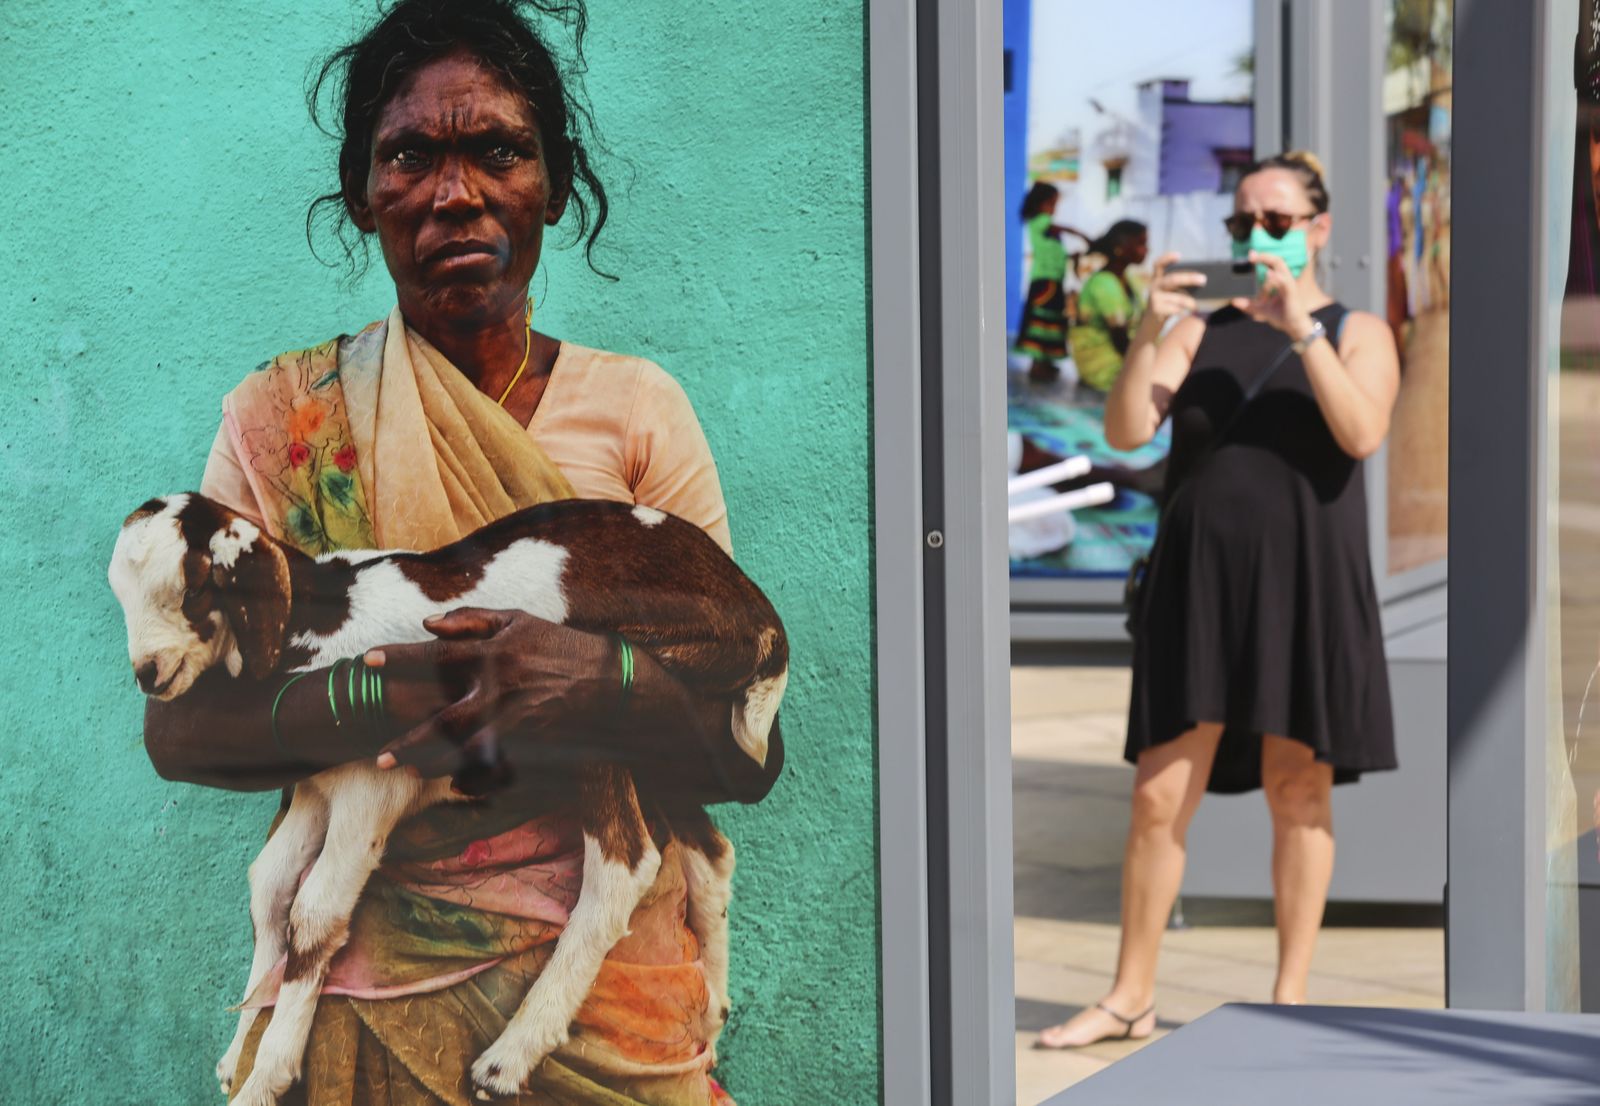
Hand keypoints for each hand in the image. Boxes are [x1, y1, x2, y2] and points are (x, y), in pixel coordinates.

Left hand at [363, 608, 612, 792]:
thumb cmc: (561, 644)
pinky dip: (476, 778)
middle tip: (380, 756)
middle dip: (410, 739)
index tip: (367, 661)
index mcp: (494, 651)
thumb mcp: (519, 619)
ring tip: (408, 771)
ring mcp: (517, 717)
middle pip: (445, 718)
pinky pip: (497, 765)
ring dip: (436, 763)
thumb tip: (427, 623)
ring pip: (466, 748)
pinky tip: (454, 784)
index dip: (400, 657)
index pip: (437, 654)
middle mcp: (501, 687)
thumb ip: (472, 618)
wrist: (610, 679)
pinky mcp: (534, 739)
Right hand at [1143, 252, 1205, 326]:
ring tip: (1196, 306)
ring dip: (1190, 302)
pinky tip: (1183, 313)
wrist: (1151, 323)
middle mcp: (1154, 286)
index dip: (1167, 258)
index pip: (1158, 264)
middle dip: (1189, 279)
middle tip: (1203, 280)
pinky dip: (1183, 311)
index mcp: (1157, 278)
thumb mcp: (1171, 292)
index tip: (1178, 256)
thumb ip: (1180, 286)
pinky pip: (1176, 309)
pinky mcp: (1156, 309)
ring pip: (1178, 297)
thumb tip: (1200, 283)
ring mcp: (1154, 297)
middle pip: (1173, 279)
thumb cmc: (1167, 303)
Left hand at [1231, 251, 1316, 341]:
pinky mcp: (1292, 293)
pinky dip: (1276, 278)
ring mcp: (1289, 285)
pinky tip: (1269, 274)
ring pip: (1280, 269)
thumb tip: (1234, 301)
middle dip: (1264, 256)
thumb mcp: (1262, 309)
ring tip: (1256, 260)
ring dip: (1268, 263)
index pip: (1273, 264)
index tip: (1250, 255)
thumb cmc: (1282, 315)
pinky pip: (1285, 282)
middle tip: (1251, 255)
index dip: (1263, 257)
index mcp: (1280, 281)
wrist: (1295, 326)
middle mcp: (1286, 280)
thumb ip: (1249, 305)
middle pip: (1278, 261)